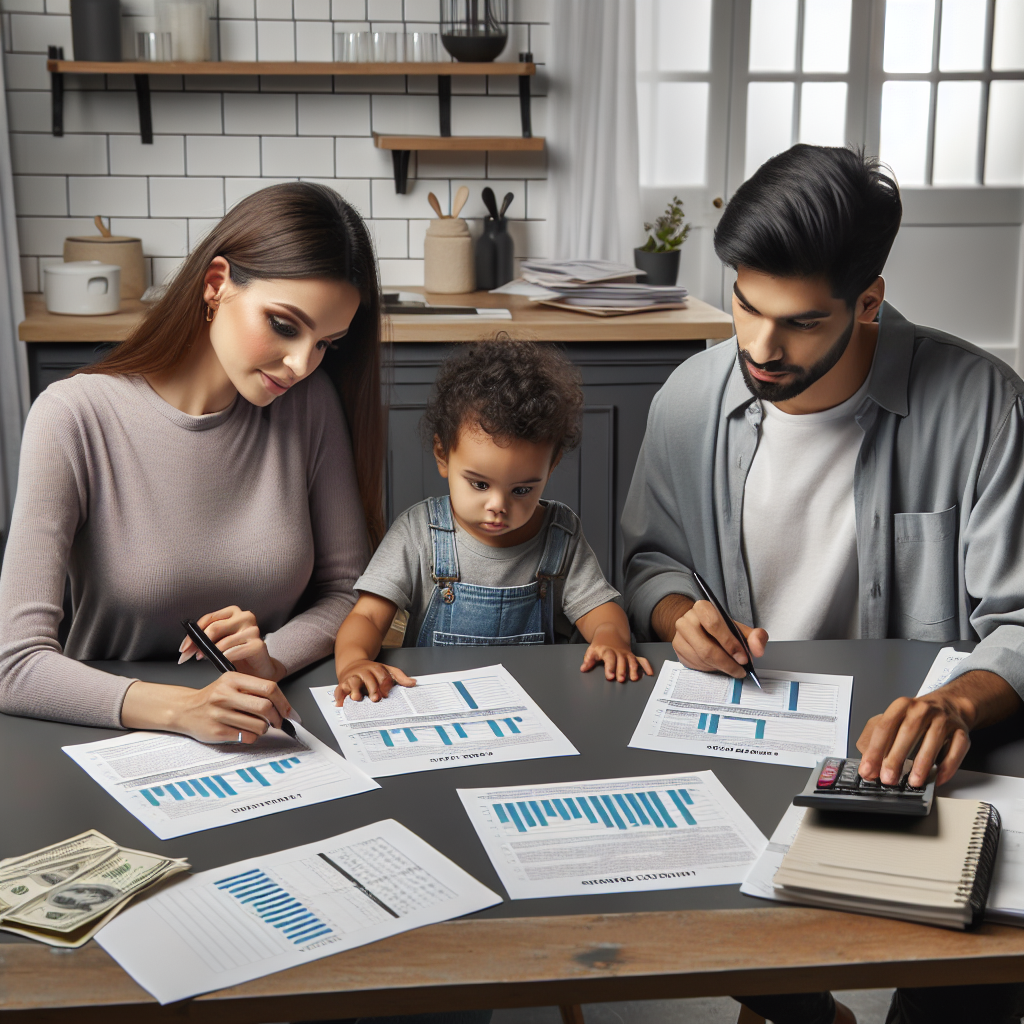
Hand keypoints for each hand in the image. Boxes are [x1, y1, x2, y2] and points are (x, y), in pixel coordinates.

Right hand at [123, 673, 296, 743]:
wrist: (184, 710)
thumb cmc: (213, 698)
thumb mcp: (232, 684)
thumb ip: (254, 690)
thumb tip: (284, 707)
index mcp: (233, 679)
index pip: (268, 687)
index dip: (283, 701)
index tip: (289, 711)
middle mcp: (225, 695)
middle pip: (265, 707)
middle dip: (277, 717)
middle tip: (277, 721)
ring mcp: (220, 714)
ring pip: (259, 725)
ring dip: (264, 729)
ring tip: (257, 725)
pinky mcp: (217, 731)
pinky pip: (247, 737)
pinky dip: (252, 736)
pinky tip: (244, 731)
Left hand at [179, 606, 283, 681]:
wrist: (257, 668)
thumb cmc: (237, 653)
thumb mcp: (220, 640)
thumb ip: (207, 637)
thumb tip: (188, 644)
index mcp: (233, 612)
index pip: (208, 619)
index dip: (192, 634)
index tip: (183, 648)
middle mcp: (245, 616)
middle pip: (214, 628)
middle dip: (198, 644)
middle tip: (191, 656)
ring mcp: (253, 630)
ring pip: (223, 642)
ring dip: (210, 654)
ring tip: (205, 660)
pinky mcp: (258, 645)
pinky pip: (234, 652)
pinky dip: (225, 659)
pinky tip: (222, 662)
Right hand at [335, 661, 415, 703]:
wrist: (353, 663)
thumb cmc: (372, 671)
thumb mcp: (386, 670)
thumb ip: (399, 677)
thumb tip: (413, 683)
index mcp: (376, 669)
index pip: (382, 676)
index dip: (384, 685)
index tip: (386, 694)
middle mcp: (363, 672)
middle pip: (368, 678)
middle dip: (372, 688)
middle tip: (375, 699)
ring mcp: (352, 677)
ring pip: (353, 682)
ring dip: (354, 690)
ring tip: (356, 698)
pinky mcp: (342, 683)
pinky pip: (339, 689)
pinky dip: (339, 696)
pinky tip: (340, 703)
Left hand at [579, 625, 652, 681]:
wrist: (610, 633)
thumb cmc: (600, 645)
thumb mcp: (591, 650)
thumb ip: (588, 660)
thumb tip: (583, 668)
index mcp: (607, 650)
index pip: (609, 658)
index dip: (610, 667)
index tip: (610, 676)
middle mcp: (618, 652)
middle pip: (621, 661)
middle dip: (622, 670)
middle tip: (621, 679)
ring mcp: (626, 654)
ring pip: (631, 661)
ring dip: (633, 669)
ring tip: (633, 678)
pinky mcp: (632, 656)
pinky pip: (641, 660)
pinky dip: (646, 666)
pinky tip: (649, 673)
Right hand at [670, 598, 767, 678]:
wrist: (699, 626)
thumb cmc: (721, 628)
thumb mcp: (740, 629)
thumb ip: (755, 637)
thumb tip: (757, 649)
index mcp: (703, 608)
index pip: (714, 624)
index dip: (730, 643)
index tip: (743, 658)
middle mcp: (687, 620)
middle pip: (706, 648)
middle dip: (727, 663)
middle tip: (739, 669)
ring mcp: (679, 635)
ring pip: (701, 659)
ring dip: (719, 667)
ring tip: (730, 667)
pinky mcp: (677, 648)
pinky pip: (695, 664)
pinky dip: (709, 668)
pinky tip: (716, 665)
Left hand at [857, 693, 970, 787]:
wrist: (949, 705)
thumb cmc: (917, 717)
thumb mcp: (893, 720)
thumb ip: (877, 739)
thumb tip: (868, 764)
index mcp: (902, 705)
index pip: (885, 727)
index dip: (875, 750)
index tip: (868, 769)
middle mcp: (923, 709)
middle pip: (908, 733)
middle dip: (896, 758)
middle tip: (888, 778)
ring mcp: (944, 719)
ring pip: (933, 742)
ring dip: (922, 765)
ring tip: (913, 781)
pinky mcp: (961, 732)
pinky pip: (955, 751)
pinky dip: (947, 767)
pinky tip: (937, 778)